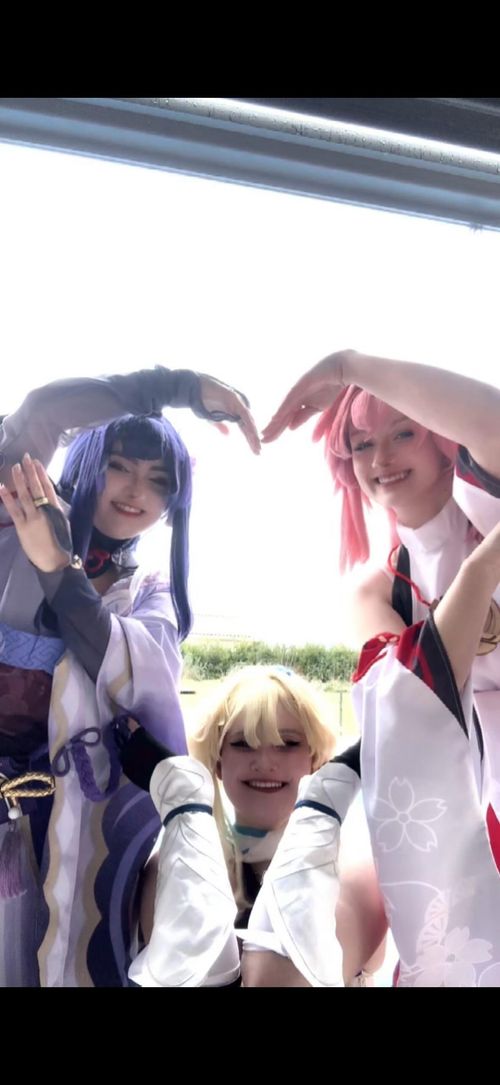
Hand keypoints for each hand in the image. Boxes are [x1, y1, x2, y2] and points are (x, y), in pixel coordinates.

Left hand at [0, 454, 72, 571]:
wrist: (53, 560)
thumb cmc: (59, 543)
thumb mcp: (61, 522)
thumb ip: (54, 509)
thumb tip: (47, 497)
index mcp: (56, 509)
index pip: (48, 487)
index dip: (42, 474)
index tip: (37, 463)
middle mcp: (44, 511)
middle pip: (36, 487)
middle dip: (31, 471)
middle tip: (26, 457)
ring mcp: (33, 518)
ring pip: (25, 495)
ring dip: (20, 480)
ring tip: (16, 467)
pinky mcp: (22, 526)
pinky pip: (14, 509)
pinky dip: (7, 498)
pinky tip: (2, 487)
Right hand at [199, 375, 260, 454]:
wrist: (193, 389)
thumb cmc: (202, 402)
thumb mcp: (212, 418)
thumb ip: (221, 425)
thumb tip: (228, 434)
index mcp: (234, 413)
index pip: (245, 429)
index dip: (250, 440)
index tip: (255, 452)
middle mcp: (238, 408)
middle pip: (249, 425)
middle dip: (253, 439)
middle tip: (258, 452)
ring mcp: (237, 402)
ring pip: (248, 419)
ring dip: (253, 433)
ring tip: (257, 444)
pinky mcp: (234, 398)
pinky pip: (243, 412)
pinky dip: (248, 422)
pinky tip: (252, 431)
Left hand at [261, 351, 353, 441]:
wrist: (341, 370)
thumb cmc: (330, 386)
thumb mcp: (316, 407)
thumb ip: (303, 416)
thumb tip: (290, 428)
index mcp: (297, 403)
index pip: (285, 419)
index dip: (276, 430)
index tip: (267, 441)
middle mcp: (293, 397)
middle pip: (281, 416)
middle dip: (272, 429)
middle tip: (262, 441)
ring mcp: (296, 390)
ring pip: (283, 409)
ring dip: (274, 422)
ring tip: (265, 432)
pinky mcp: (300, 384)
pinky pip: (290, 399)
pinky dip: (283, 408)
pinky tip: (275, 417)